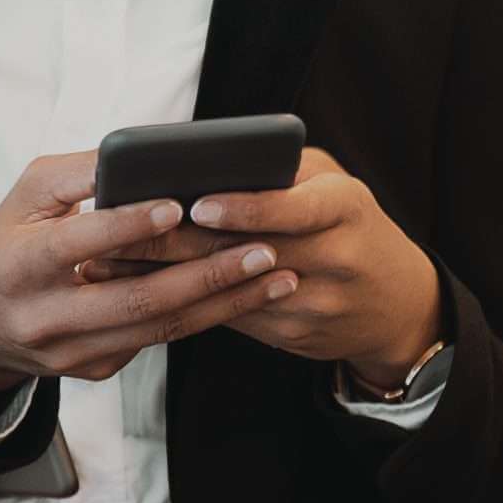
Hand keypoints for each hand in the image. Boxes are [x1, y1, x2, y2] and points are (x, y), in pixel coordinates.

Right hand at [0, 152, 299, 397]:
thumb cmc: (12, 241)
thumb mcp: (28, 195)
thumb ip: (80, 173)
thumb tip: (139, 155)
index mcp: (20, 265)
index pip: (77, 245)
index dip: (126, 227)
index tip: (175, 206)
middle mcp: (45, 317)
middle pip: (137, 300)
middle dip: (208, 275)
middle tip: (263, 249)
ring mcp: (72, 351)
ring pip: (159, 329)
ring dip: (226, 303)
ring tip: (277, 276)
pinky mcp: (96, 368)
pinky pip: (157, 339)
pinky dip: (206, 315)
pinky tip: (248, 294)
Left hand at [133, 147, 441, 386]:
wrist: (396, 303)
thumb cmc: (353, 224)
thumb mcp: (334, 184)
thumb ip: (283, 173)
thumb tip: (208, 165)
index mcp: (346, 209)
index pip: (291, 209)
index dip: (244, 208)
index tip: (196, 202)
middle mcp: (334, 259)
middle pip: (246, 252)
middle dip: (177, 243)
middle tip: (116, 230)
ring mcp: (315, 304)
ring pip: (228, 291)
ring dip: (163, 278)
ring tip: (106, 262)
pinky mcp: (293, 337)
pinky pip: (230, 317)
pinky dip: (180, 301)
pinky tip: (135, 289)